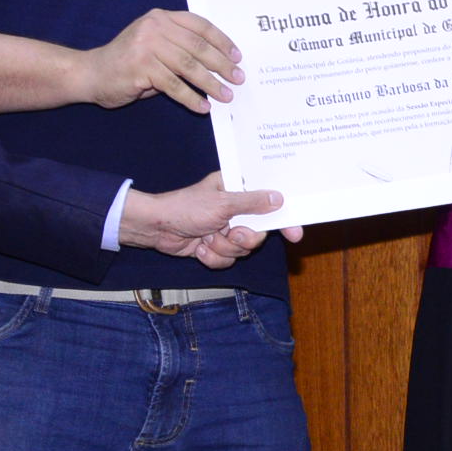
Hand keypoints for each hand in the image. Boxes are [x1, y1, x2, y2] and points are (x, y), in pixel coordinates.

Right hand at [75, 9, 241, 112]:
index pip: (200, 26)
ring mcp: (146, 46)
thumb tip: (219, 64)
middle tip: (237, 79)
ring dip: (210, 84)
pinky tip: (202, 106)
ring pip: (188, 66)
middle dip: (222, 65)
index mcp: (162, 18)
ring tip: (225, 96)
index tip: (237, 57)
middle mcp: (154, 27)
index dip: (222, 41)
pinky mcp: (140, 68)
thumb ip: (180, 47)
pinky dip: (191, 98)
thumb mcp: (155, 45)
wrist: (92, 73)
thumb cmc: (129, 62)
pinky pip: (173, 85)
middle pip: (198, 46)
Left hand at [122, 172, 282, 263]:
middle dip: (243, 238)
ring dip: (224, 247)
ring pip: (242, 250)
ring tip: (207, 237)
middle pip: (258, 232)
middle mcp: (234, 209)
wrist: (156, 229)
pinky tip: (200, 247)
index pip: (269, 203)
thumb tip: (278, 199)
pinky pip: (227, 260)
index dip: (283, 218)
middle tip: (231, 233)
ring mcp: (225, 229)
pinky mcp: (215, 246)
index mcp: (237, 190)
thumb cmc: (185, 207)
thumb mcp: (222, 203)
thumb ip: (252, 202)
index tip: (295, 233)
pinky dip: (213, 257)